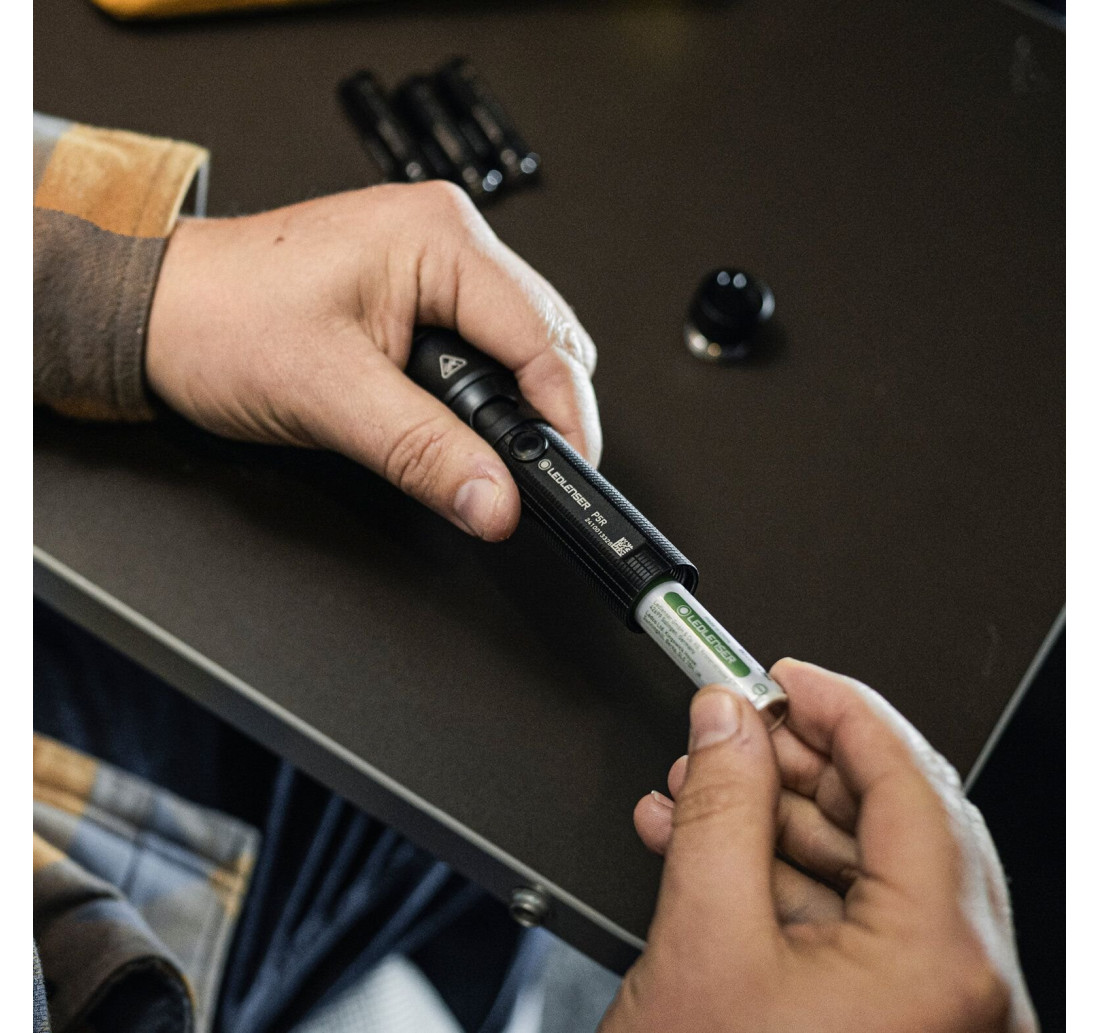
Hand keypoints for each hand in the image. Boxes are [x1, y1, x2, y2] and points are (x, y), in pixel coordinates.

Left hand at [146, 181, 600, 541]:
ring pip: (518, 343)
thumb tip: (497, 499)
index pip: (541, 337)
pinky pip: (483, 343)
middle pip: (545, 337)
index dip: (564, 414)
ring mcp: (433, 259)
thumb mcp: (330, 396)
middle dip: (544, 409)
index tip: (570, 472)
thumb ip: (425, 453)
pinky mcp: (418, 287)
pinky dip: (483, 391)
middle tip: (522, 473)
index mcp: (438, 237)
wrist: (159, 313)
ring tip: (483, 448)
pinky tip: (457, 418)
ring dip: (512, 402)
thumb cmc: (220, 320)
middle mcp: (445, 235)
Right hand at [602, 660, 1036, 1032]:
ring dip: (774, 820)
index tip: (788, 676)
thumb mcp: (703, 940)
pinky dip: (774, 877)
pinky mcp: (886, 1031)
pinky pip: (843, 925)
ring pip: (863, 873)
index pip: (911, 782)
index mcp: (945, 968)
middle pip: (894, 823)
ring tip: (700, 786)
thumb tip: (728, 721)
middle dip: (801, 766)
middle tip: (739, 725)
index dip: (842, 708)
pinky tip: (704, 847)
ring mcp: (927, 1018)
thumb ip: (721, 807)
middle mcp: (960, 996)